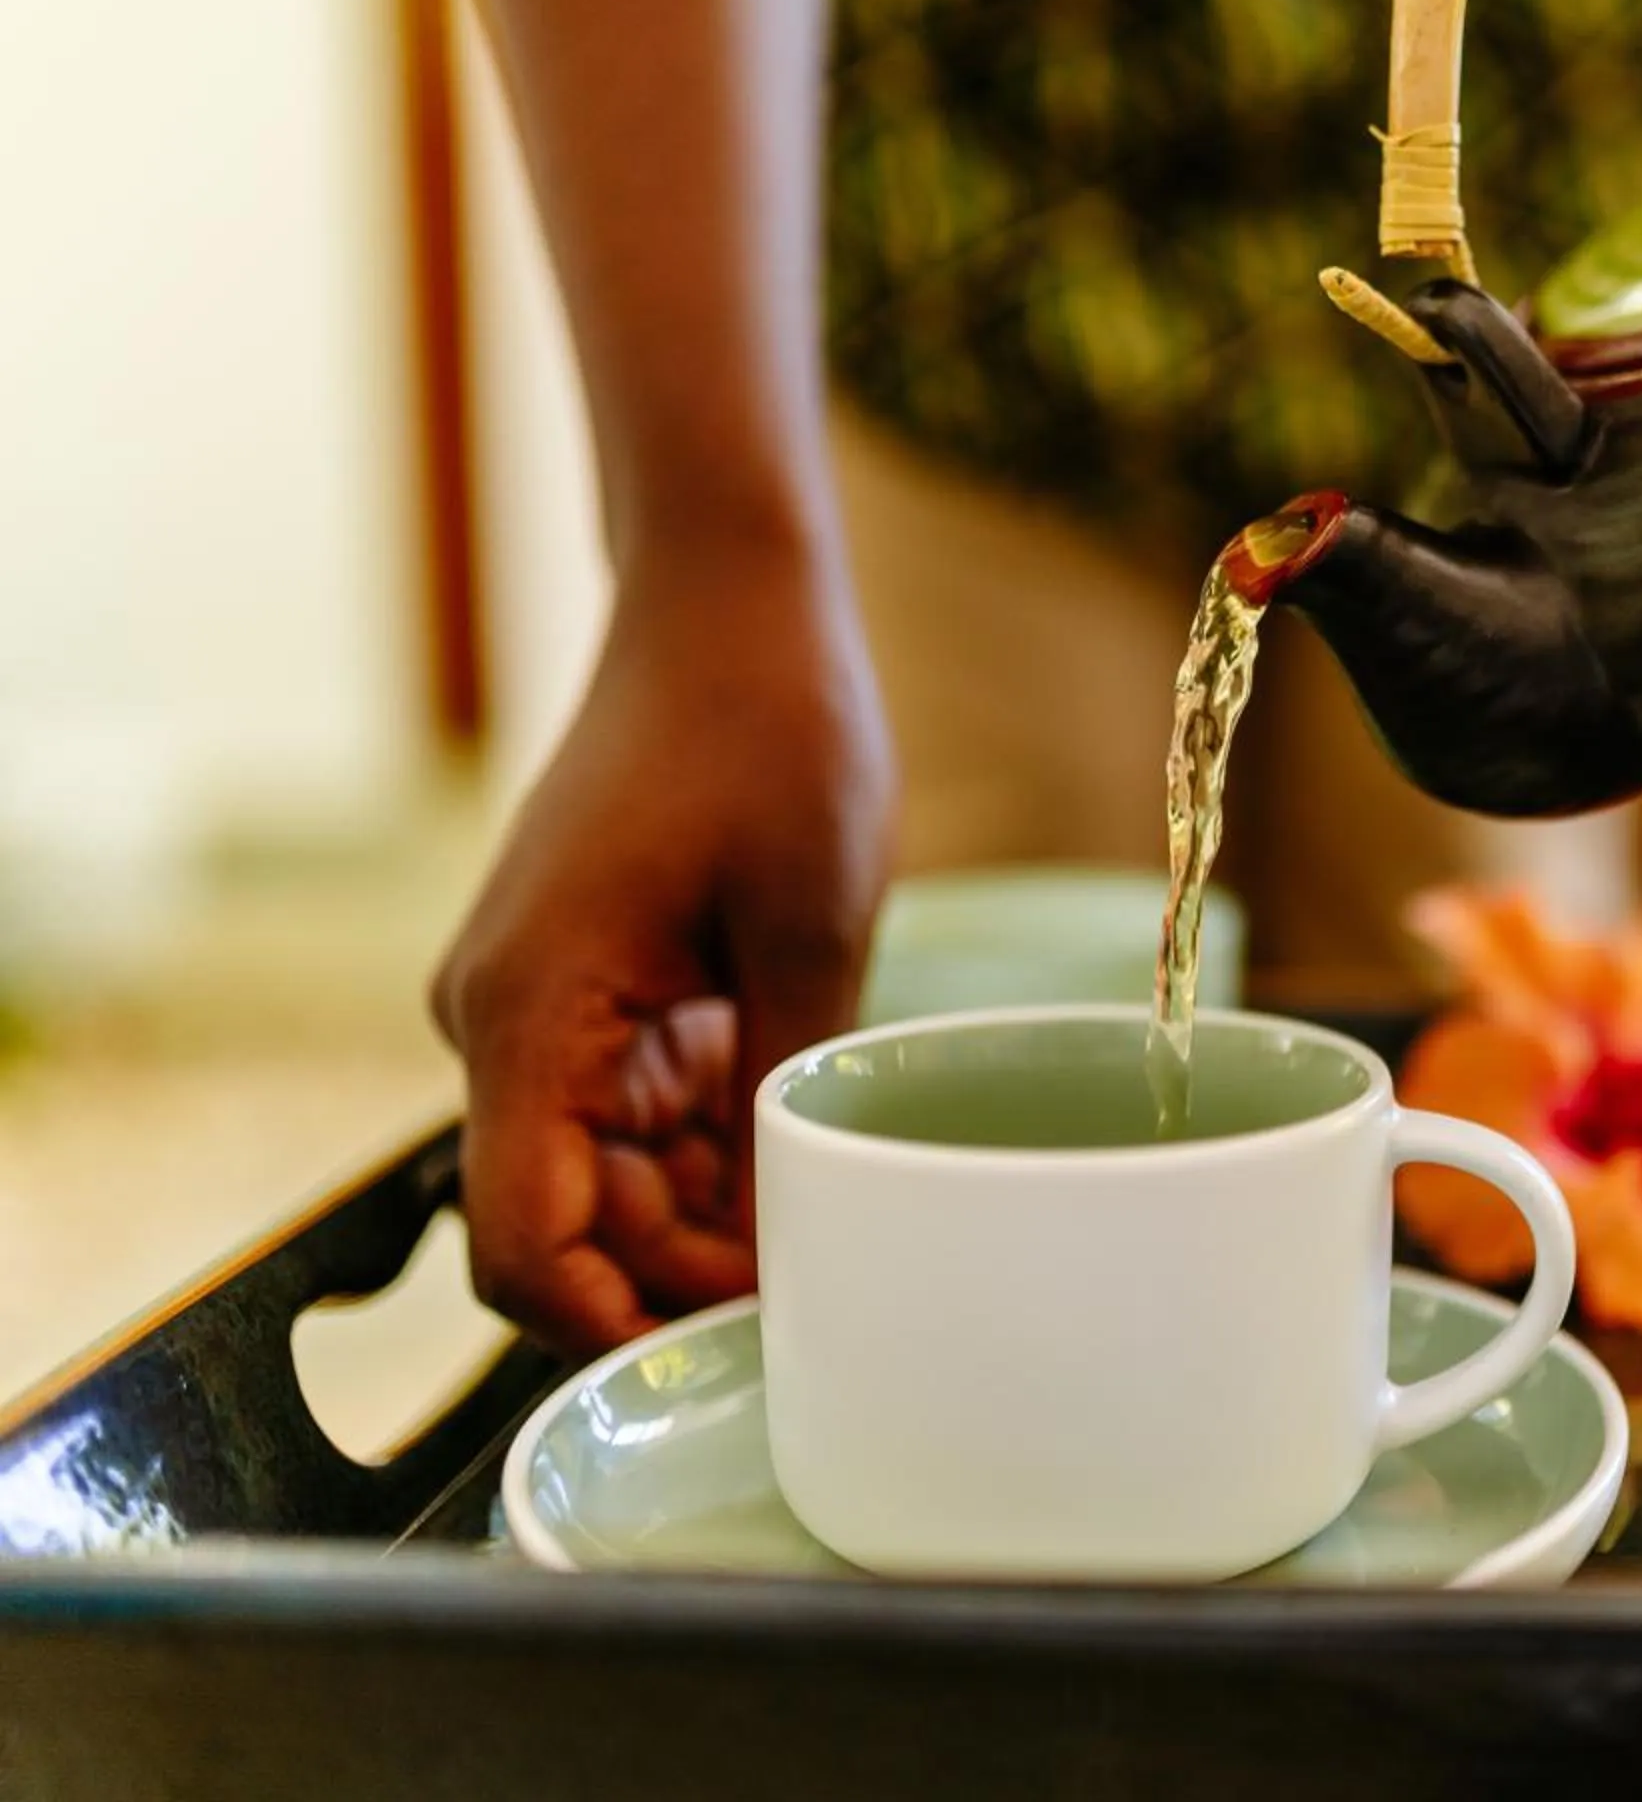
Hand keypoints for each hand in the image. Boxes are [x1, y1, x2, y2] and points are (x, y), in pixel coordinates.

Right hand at [431, 542, 895, 1352]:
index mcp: (527, 1013)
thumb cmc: (768, 732)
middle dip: (684, 1274)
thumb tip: (789, 1242)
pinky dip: (702, 1142)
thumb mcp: (808, 926)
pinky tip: (793, 1132)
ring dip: (703, 1210)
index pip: (524, 1246)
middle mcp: (499, 1022)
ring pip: (602, 1180)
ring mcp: (535, 1008)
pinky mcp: (579, 990)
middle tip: (827, 1284)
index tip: (741, 1346)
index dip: (618, 1325)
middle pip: (568, 1227)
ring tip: (830, 1205)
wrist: (723, 607)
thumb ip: (781, 1093)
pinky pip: (624, 1112)